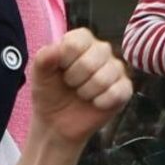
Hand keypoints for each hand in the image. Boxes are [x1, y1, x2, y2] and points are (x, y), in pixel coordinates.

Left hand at [29, 29, 133, 145]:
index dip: (65, 59)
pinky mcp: (124, 89)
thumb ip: (43, 59)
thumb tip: (55, 49)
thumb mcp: (39, 76)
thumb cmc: (49, 93)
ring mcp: (115, 69)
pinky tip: (94, 103)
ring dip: (86, 92)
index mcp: (80, 41)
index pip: (77, 41)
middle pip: (92, 59)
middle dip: (74, 78)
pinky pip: (116, 93)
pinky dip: (100, 103)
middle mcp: (101, 50)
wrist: (57, 122)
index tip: (60, 70)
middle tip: (70, 84)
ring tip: (81, 94)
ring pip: (104, 78)